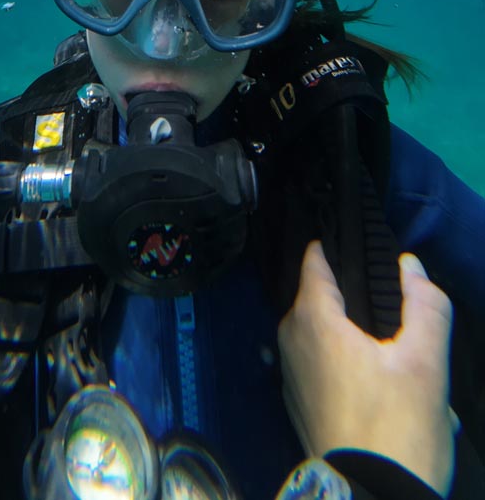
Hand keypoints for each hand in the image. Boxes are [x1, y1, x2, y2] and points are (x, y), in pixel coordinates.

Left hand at [277, 241, 454, 496]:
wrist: (370, 499)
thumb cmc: (396, 428)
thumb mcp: (424, 362)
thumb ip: (424, 305)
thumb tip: (410, 265)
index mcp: (313, 320)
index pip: (315, 261)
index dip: (337, 246)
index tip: (362, 240)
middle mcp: (291, 341)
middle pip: (318, 296)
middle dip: (349, 293)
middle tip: (389, 298)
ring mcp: (290, 376)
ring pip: (319, 331)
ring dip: (349, 330)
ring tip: (389, 340)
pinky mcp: (299, 404)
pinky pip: (318, 362)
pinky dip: (341, 358)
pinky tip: (374, 376)